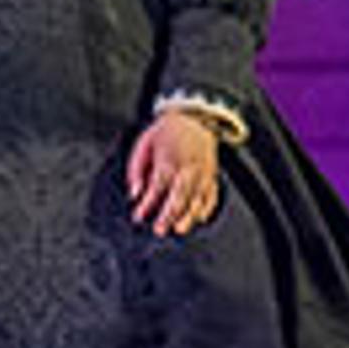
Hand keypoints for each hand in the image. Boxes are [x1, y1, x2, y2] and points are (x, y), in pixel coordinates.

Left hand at [127, 110, 223, 238]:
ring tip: (180, 229)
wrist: (195, 117)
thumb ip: (136, 169)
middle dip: (169, 214)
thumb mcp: (144, 144)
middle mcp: (188, 166)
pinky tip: (200, 218)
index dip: (148, 203)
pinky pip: (212, 194)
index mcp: (169, 157)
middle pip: (179, 194)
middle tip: (160, 230)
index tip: (139, 216)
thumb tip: (135, 193)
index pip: (158, 185)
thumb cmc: (168, 132)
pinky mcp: (213, 174)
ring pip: (198, 197)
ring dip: (189, 215)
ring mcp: (203, 171)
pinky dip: (208, 207)